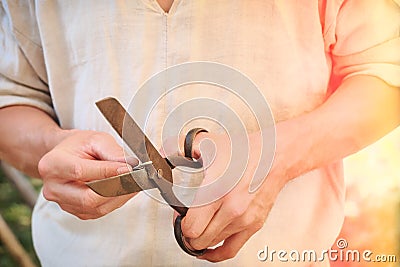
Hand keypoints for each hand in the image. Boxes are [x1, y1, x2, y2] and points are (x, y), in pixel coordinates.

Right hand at [38, 130, 137, 218]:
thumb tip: (131, 164)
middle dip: (116, 188)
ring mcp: (63, 203)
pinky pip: (99, 211)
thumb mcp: (96, 139)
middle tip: (137, 179)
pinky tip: (126, 190)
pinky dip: (116, 201)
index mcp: (53, 164)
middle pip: (88, 197)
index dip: (107, 172)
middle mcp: (53, 188)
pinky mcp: (75, 211)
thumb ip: (113, 152)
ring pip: (96, 207)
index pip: (81, 172)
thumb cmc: (80, 146)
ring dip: (120, 196)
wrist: (67, 155)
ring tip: (135, 183)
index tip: (129, 168)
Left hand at [180, 131, 286, 261]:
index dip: (179, 224)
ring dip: (201, 239)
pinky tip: (208, 249)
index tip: (179, 215)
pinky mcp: (253, 225)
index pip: (190, 227)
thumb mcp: (209, 143)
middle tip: (186, 221)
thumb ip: (180, 147)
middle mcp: (231, 210)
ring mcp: (243, 220)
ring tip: (198, 228)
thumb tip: (161, 153)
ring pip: (212, 245)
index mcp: (217, 191)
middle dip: (187, 233)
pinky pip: (230, 250)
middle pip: (198, 240)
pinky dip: (216, 253)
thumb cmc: (246, 151)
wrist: (275, 156)